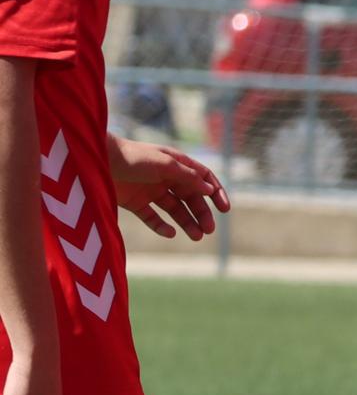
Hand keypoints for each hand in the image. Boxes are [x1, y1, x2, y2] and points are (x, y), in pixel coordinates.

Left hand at [109, 137, 227, 241]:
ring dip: (187, 222)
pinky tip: (170, 233)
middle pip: (191, 197)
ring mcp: (150, 190)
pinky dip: (162, 226)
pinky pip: (153, 217)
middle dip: (201, 213)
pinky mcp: (134, 202)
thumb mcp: (165, 164)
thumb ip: (188, 177)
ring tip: (196, 237)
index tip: (225, 209)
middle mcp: (165, 177)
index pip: (203, 178)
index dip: (216, 193)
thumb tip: (210, 190)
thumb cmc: (131, 157)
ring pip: (175, 209)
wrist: (95, 161)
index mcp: (176, 164)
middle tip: (209, 230)